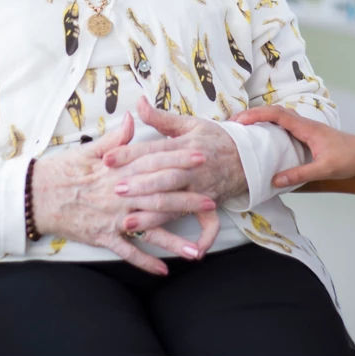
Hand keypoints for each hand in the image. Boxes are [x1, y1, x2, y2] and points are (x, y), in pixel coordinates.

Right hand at [30, 112, 216, 274]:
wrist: (37, 195)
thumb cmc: (63, 170)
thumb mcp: (90, 150)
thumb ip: (116, 137)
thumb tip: (132, 117)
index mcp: (118, 170)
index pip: (154, 164)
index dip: (179, 160)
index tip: (200, 157)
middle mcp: (119, 195)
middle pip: (158, 198)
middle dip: (186, 200)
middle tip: (211, 201)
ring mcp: (112, 218)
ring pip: (148, 230)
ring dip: (173, 241)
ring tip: (197, 249)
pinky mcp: (102, 236)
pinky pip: (127, 252)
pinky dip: (144, 262)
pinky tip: (164, 270)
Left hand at [99, 98, 247, 255]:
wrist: (247, 155)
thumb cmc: (213, 138)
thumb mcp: (188, 123)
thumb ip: (161, 117)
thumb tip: (138, 103)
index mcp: (185, 146)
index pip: (153, 150)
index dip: (130, 154)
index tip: (107, 159)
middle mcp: (192, 169)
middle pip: (164, 178)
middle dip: (140, 185)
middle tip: (116, 190)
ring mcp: (202, 189)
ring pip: (176, 204)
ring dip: (154, 216)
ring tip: (129, 223)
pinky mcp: (211, 203)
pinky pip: (209, 223)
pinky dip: (204, 238)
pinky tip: (192, 252)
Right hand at [234, 105, 354, 186]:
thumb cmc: (350, 159)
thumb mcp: (325, 170)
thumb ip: (300, 174)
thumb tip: (275, 180)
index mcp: (307, 128)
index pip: (277, 114)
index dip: (257, 115)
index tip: (240, 120)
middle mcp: (305, 124)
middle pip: (275, 111)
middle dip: (254, 114)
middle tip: (235, 123)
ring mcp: (308, 128)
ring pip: (281, 116)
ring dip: (262, 117)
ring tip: (245, 127)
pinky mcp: (310, 134)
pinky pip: (286, 123)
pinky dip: (272, 124)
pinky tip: (267, 135)